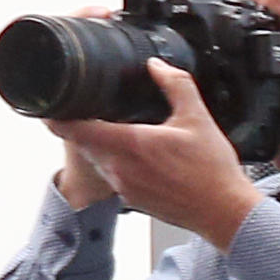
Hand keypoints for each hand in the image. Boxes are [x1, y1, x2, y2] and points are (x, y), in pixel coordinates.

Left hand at [46, 57, 261, 249]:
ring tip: (123, 132)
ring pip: (98, 158)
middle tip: (94, 110)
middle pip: (83, 141)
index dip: (56, 114)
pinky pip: (114, 175)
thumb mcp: (198, 118)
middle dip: (85, 125)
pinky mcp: (132, 199)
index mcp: (128, 144)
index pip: (73, 128)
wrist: (224, 213)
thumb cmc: (212, 173)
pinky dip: (118, 162)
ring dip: (102, 144)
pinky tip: (142, 157)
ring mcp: (123, 186)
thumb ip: (175, 84)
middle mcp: (118, 167)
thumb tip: (157, 65)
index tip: (54, 104)